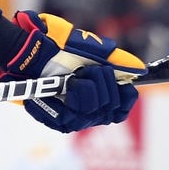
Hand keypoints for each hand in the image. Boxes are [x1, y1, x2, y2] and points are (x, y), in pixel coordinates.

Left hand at [0, 11, 144, 132]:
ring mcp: (73, 118)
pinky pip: (71, 116)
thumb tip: (139, 69)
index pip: (122, 109)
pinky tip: (62, 87)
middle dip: (103, 83)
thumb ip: (115, 59)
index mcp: (98, 94)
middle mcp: (88, 110)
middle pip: (110, 109)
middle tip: (87, 70)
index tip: (122, 83)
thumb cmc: (57, 48)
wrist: (30, 52)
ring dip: (86, 88)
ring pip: (93, 112)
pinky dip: (71, 96)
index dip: (125, 97)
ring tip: (73, 77)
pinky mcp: (57, 121)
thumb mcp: (89, 48)